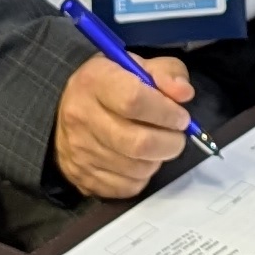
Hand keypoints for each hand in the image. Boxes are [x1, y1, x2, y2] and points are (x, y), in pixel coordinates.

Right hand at [56, 47, 198, 198]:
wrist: (71, 111)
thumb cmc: (112, 86)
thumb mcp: (139, 66)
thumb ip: (167, 74)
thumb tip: (183, 94)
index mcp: (95, 81)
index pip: (134, 100)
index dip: (166, 112)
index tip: (181, 117)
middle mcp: (81, 117)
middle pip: (138, 143)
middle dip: (170, 143)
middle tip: (177, 137)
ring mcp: (79, 151)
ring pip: (137, 168)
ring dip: (158, 160)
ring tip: (157, 146)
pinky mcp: (83, 177)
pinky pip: (127, 187)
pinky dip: (143, 177)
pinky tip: (140, 160)